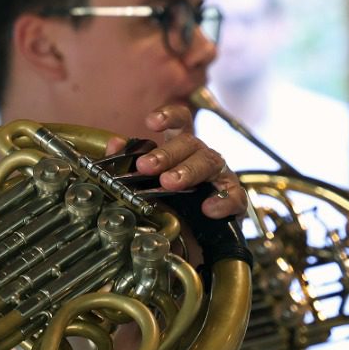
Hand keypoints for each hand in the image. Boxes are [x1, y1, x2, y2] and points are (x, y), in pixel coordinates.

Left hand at [109, 103, 245, 218]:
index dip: (169, 116)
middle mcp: (201, 155)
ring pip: (210, 163)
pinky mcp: (232, 199)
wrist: (192, 233)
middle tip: (145, 166)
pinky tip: (208, 208)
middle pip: (190, 143)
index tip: (150, 122)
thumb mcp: (144, 179)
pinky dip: (223, 201)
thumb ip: (127, 160)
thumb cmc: (167, 198)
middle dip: (166, 154)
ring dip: (188, 171)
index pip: (181, 121)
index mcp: (181, 146)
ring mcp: (220, 175)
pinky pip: (234, 196)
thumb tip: (115, 145)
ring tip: (169, 183)